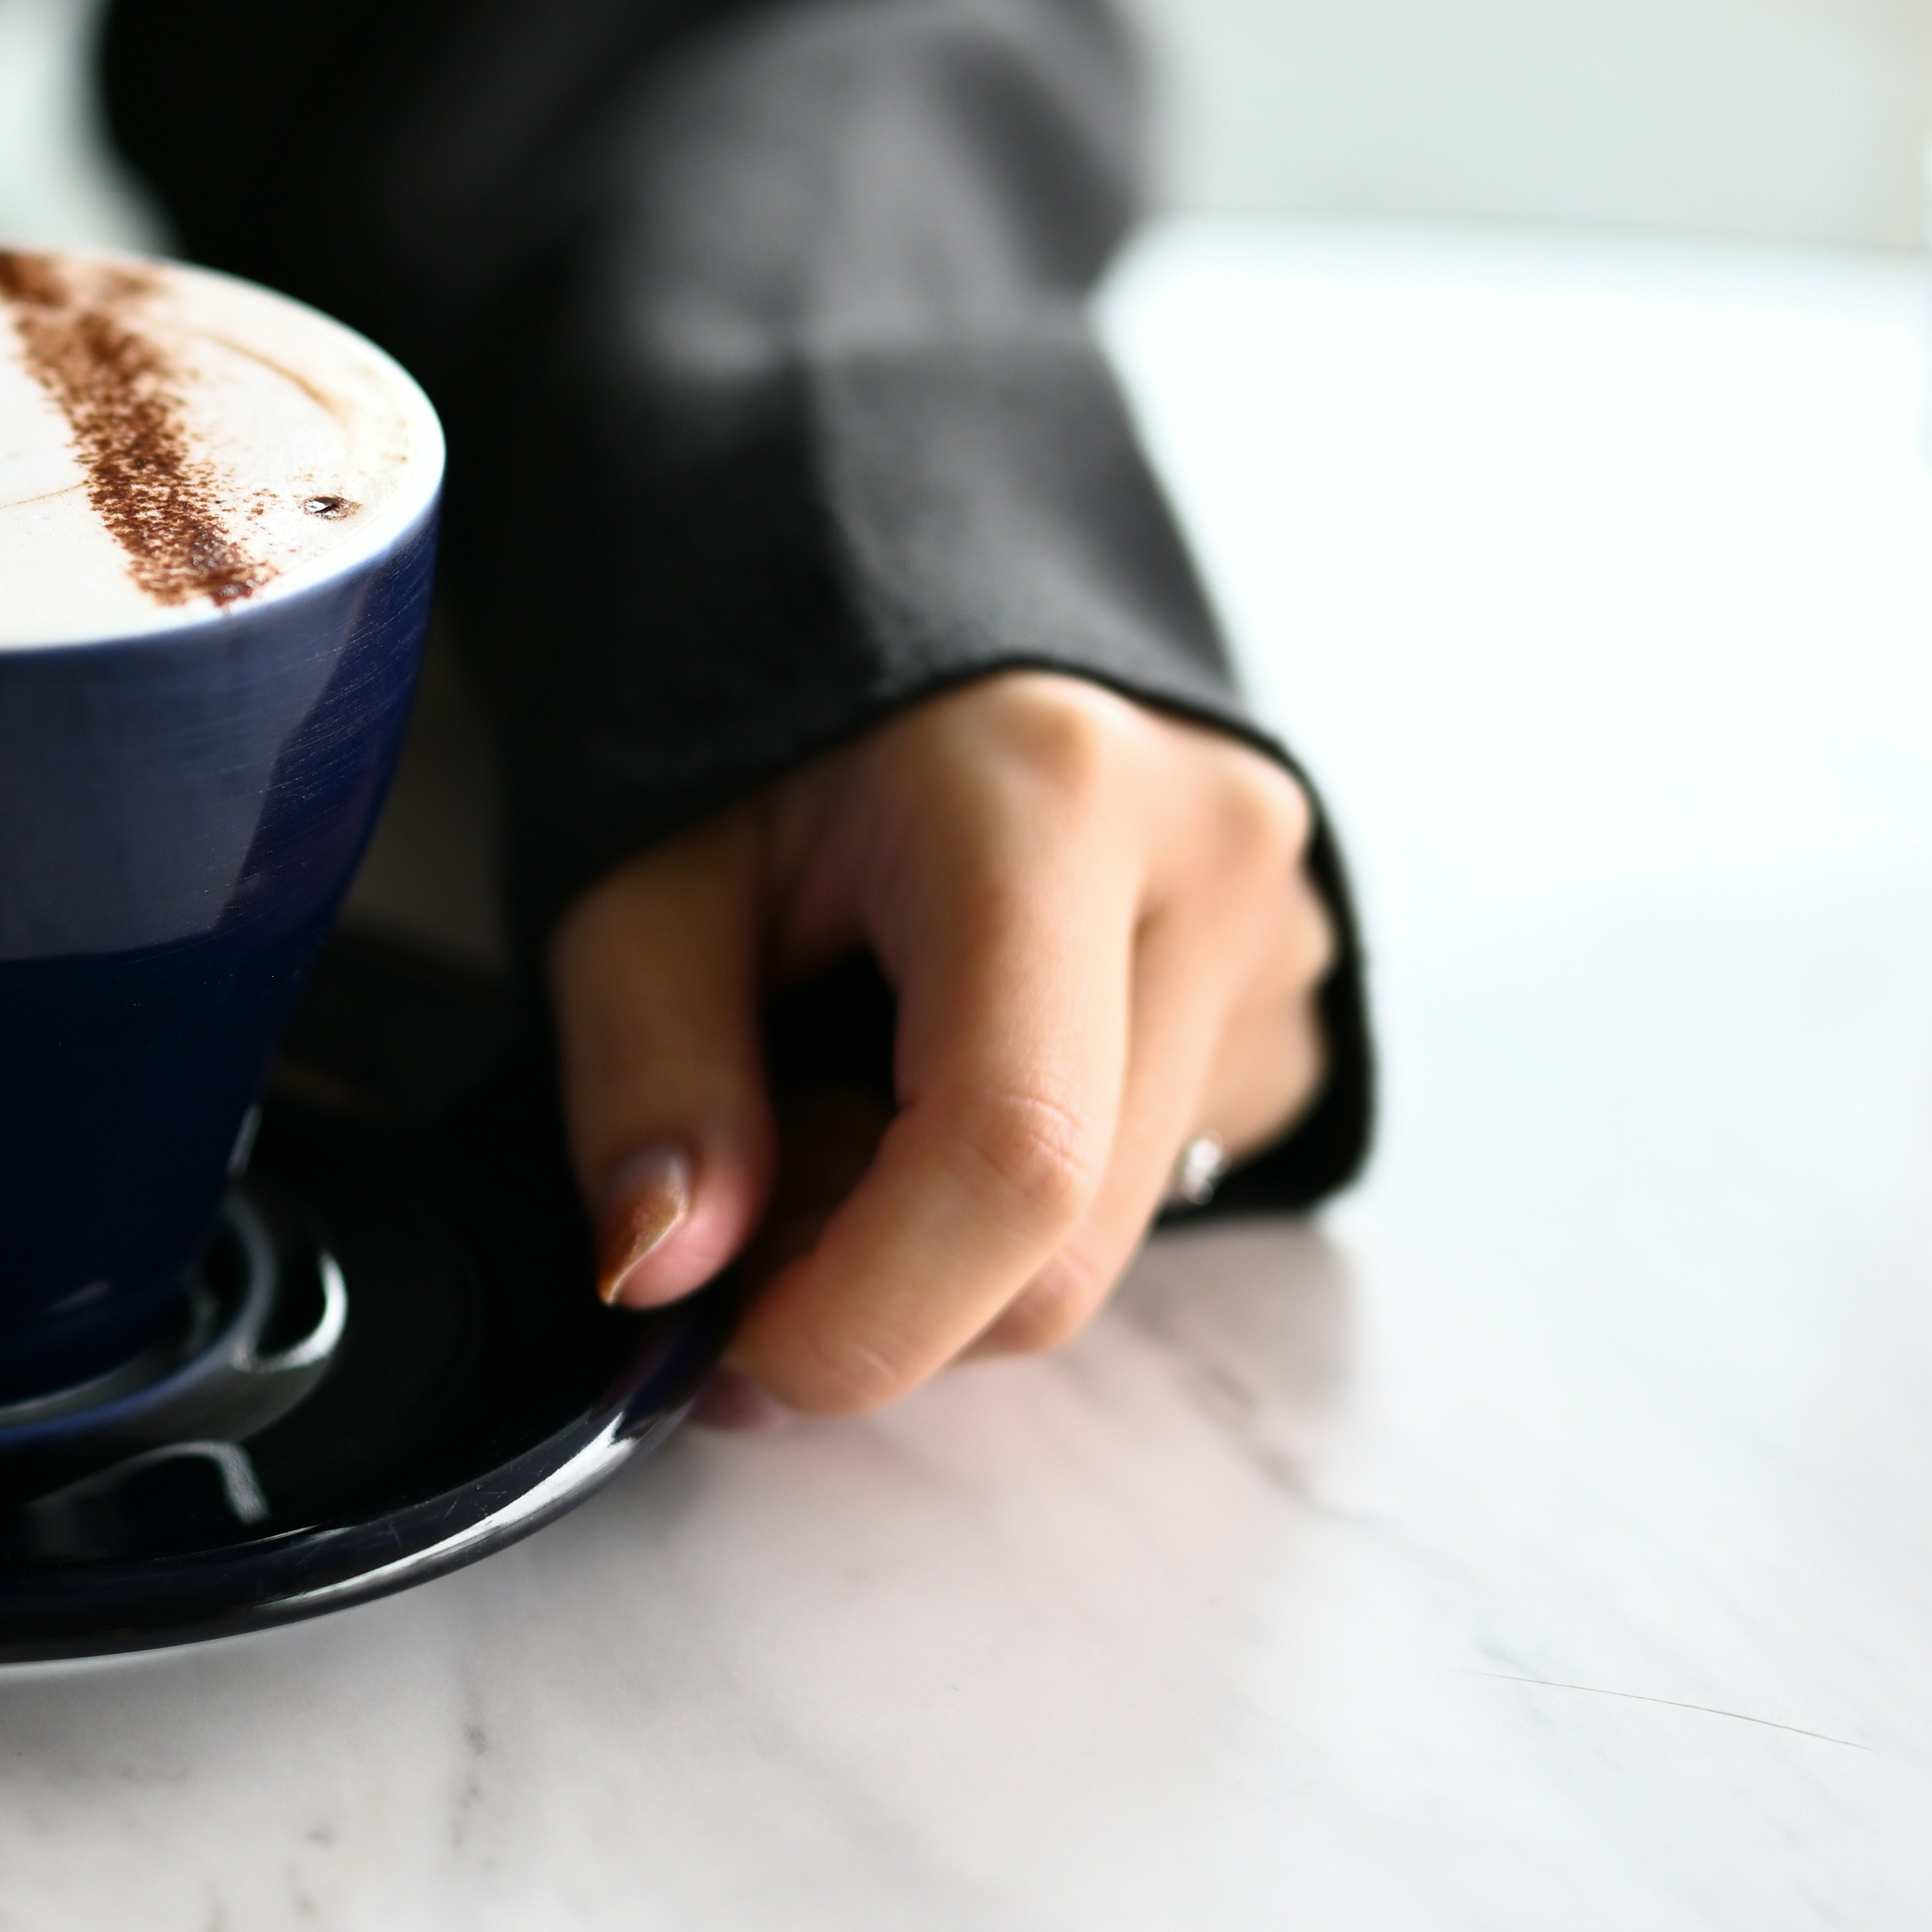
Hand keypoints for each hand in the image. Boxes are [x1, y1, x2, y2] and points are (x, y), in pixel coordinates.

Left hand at [550, 671, 1332, 1417]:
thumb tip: (669, 1277)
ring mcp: (1280, 934)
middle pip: (1061, 1237)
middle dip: (875, 1286)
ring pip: (1106, 1234)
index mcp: (1049, 795)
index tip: (723, 1357)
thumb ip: (646, 1076)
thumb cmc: (763, 713)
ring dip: (937, 1239)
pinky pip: (1149, 1185)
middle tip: (740, 1201)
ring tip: (838, 1088)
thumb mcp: (640, 871)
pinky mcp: (1291, 1003)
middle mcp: (1210, 862)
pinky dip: (1013, 1191)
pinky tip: (937, 1066)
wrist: (897, 574)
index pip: (1012, 1153)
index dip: (862, 1314)